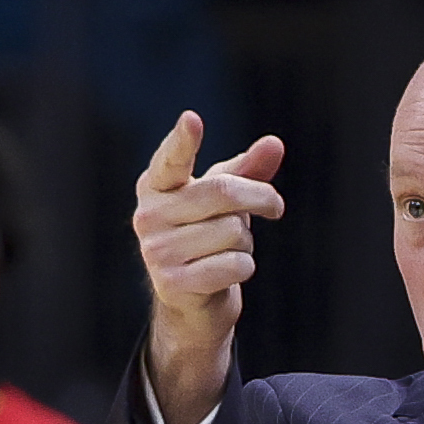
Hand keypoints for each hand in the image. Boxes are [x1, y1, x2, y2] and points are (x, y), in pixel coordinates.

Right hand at [133, 110, 285, 423]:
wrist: (192, 304)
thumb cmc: (207, 239)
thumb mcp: (224, 201)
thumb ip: (247, 170)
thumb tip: (275, 145)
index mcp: (155, 187)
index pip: (171, 160)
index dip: (184, 141)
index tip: (193, 119)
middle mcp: (147, 216)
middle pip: (222, 192)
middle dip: (260, 198)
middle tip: (276, 206)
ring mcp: (155, 252)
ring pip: (233, 232)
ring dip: (246, 242)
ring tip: (229, 251)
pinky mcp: (172, 284)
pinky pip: (234, 265)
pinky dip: (243, 268)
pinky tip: (228, 273)